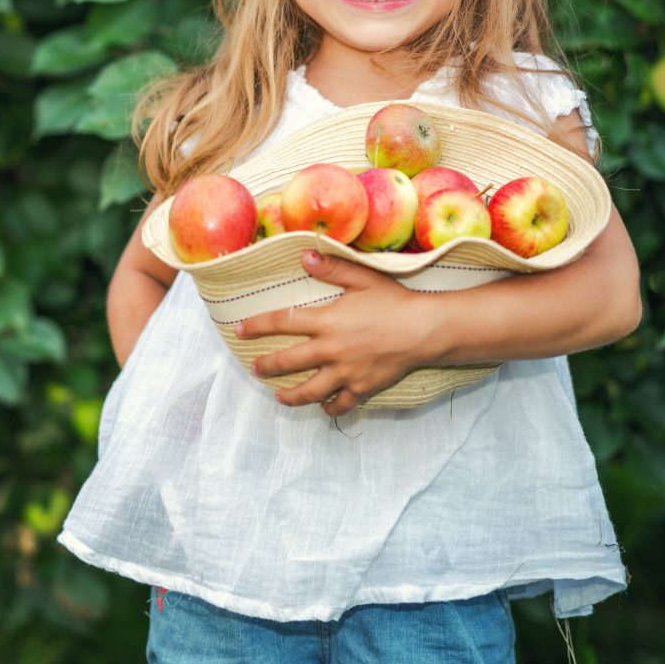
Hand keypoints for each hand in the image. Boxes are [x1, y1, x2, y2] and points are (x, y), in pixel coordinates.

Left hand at [234, 250, 435, 416]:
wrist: (425, 330)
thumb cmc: (394, 301)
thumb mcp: (362, 278)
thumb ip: (331, 268)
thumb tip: (304, 255)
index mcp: (326, 321)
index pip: (281, 322)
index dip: (256, 326)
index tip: (239, 331)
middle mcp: (330, 350)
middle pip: (287, 362)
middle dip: (266, 366)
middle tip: (254, 368)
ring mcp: (345, 372)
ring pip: (309, 391)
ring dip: (290, 396)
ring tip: (278, 397)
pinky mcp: (362, 388)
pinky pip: (340, 404)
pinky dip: (330, 408)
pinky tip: (323, 407)